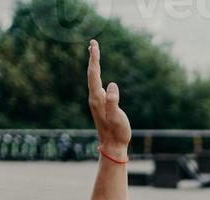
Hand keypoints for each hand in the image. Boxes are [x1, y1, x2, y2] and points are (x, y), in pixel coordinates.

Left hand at [87, 39, 130, 156]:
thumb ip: (113, 102)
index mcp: (97, 99)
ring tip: (94, 52)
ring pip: (93, 78)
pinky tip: (98, 74)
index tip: (94, 45)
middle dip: (93, 58)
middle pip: (91, 74)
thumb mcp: (117, 118)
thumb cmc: (117, 133)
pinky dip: (97, 74)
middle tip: (93, 42)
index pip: (94, 74)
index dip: (94, 59)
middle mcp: (94, 98)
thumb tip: (112, 85)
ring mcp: (97, 101)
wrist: (113, 146)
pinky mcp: (101, 105)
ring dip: (94, 64)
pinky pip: (97, 84)